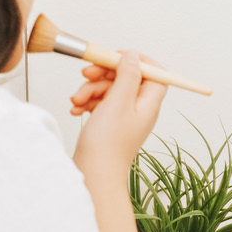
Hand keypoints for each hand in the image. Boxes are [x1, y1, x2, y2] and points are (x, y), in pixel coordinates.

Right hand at [72, 51, 166, 177]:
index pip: (154, 73)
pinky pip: (99, 103)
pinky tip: (76, 109)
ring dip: (90, 89)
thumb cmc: (107, 146)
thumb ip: (127, 75)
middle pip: (126, 78)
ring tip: (76, 100)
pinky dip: (87, 102)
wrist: (94, 175)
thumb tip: (133, 56)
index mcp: (148, 104)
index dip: (138, 61)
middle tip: (87, 73)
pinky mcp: (108, 124)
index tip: (117, 57)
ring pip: (109, 90)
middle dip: (104, 73)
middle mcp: (138, 109)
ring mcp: (123, 117)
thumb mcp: (117, 102)